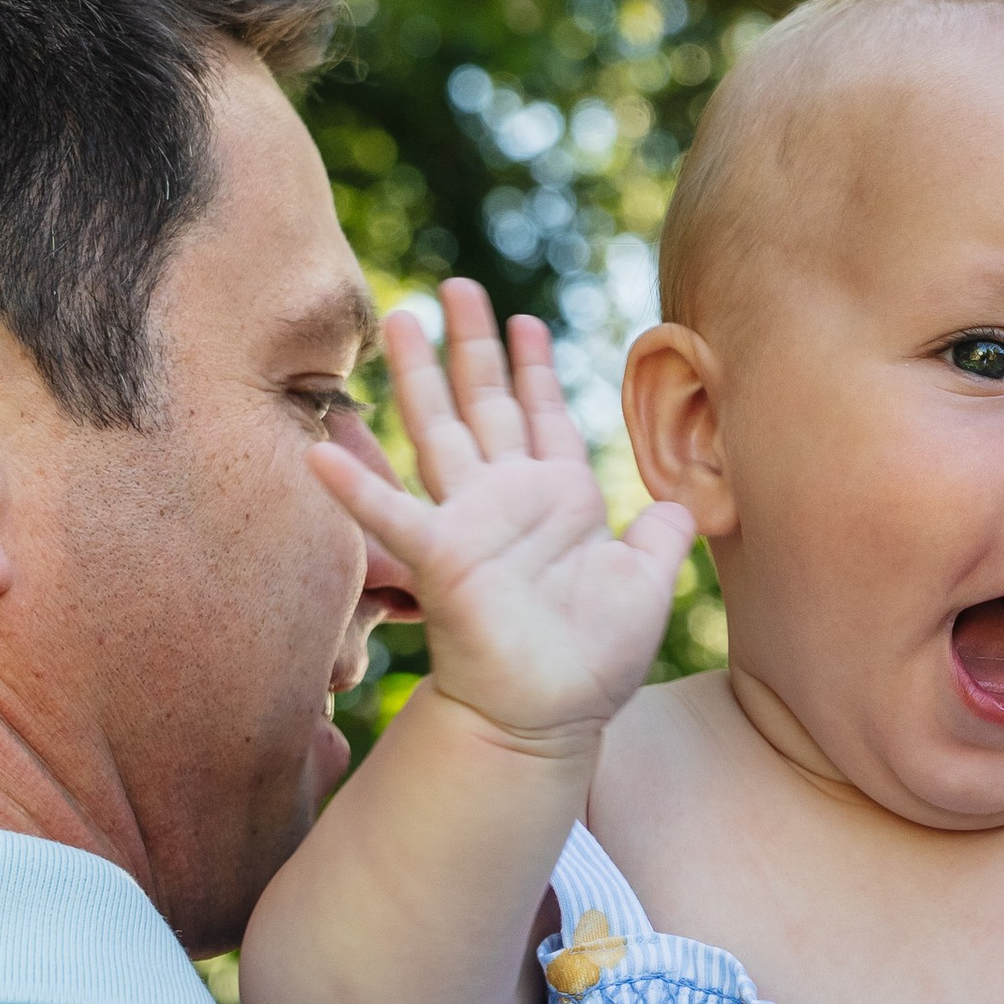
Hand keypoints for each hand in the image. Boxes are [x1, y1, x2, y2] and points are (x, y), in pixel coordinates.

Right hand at [309, 283, 695, 755]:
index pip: (544, 415)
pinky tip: (319, 447)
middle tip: (458, 286)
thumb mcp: (647, 582)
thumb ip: (663, 532)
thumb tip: (684, 501)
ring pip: (439, 429)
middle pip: (486, 402)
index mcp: (559, 498)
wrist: (551, 717)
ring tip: (398, 318)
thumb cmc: (595, 659)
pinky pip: (389, 514)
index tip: (526, 319)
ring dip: (418, 374)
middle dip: (473, 343)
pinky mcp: (440, 558)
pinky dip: (355, 483)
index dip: (536, 368)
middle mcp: (508, 499)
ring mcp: (468, 523)